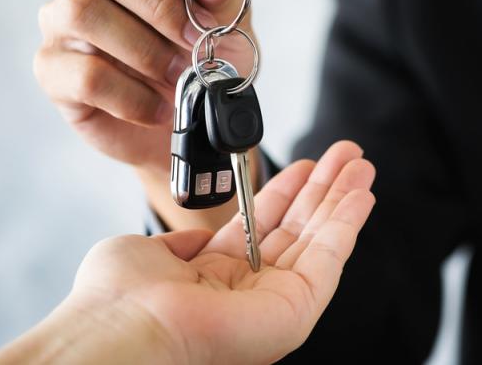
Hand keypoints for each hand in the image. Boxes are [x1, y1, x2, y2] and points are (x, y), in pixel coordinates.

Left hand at [0, 142, 375, 364]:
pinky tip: (361, 195)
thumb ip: (183, 244)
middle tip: (346, 155)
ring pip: (319, 240)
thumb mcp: (150, 253)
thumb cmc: (119, 299)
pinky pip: (330, 258)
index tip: (306, 166)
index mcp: (215, 279)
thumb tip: (200, 238)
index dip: (287, 192)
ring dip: (343, 198)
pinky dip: (348, 223)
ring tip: (361, 164)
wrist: (122, 326)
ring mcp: (275, 301)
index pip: (264, 227)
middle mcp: (249, 291)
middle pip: (298, 229)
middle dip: (324, 188)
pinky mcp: (296, 309)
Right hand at [33, 0, 253, 227]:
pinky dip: (132, 96)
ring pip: (82, 10)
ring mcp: (62, 20)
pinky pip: (84, 74)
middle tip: (196, 39)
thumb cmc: (204, 59)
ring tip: (179, 74)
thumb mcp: (230, 26)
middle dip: (158, 3)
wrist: (188, 122)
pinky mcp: (53, 68)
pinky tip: (157, 107)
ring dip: (144, 49)